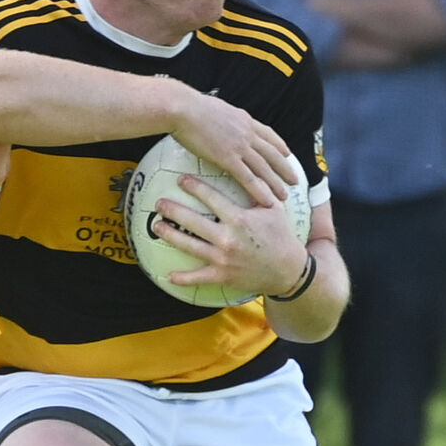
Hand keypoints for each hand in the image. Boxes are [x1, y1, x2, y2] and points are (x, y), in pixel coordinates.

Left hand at [151, 174, 308, 298]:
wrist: (289, 270)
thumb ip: (260, 189)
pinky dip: (182, 278)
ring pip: (189, 245)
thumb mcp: (274, 210)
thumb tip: (251, 167)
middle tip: (158, 202)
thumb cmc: (281, 236)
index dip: (194, 187)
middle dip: (173, 210)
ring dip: (170, 235)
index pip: (211, 198)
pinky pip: (198, 278)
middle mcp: (228, 238)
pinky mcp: (222, 276)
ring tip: (156, 225)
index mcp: (239, 219)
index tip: (181, 180)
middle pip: (193, 221)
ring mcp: (223, 258)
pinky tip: (167, 275)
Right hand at [171, 91, 295, 204]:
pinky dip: (260, 191)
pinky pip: (248, 178)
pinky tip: (267, 201)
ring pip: (264, 168)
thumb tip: (219, 120)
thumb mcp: (215, 107)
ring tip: (284, 196)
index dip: (279, 145)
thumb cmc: (190, 106)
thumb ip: (223, 117)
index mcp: (243, 119)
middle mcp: (246, 132)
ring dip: (276, 183)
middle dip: (285, 168)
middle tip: (294, 179)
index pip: (268, 133)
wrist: (182, 108)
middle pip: (272, 153)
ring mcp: (239, 146)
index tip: (287, 153)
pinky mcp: (227, 158)